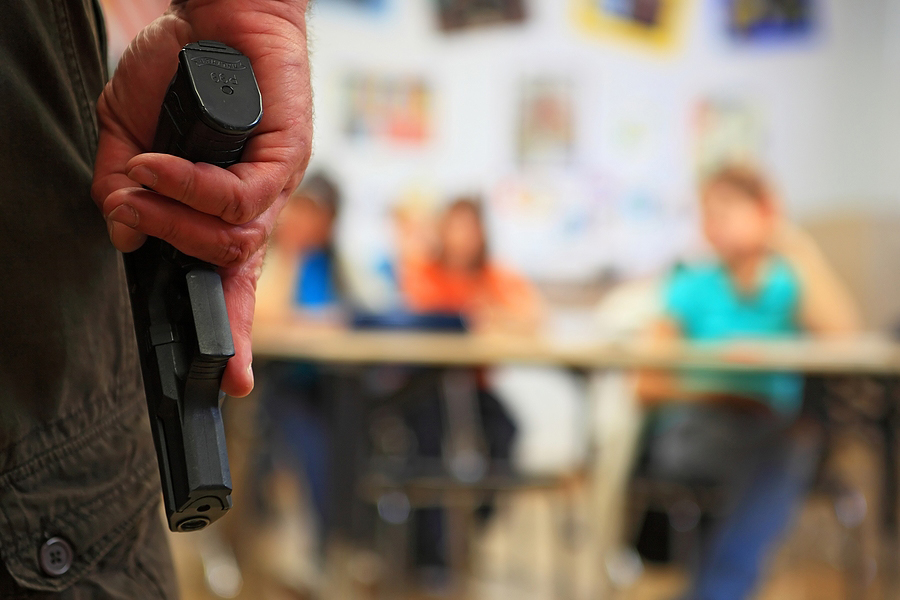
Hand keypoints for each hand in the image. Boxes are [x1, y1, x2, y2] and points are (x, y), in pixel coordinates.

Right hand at [92, 0, 311, 396]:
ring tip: (139, 184)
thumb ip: (123, 187)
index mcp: (223, 213)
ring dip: (174, 222)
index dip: (232, 335)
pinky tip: (159, 162)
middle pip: (235, 277)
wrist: (216, 19)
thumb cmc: (180, 75)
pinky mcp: (285, 159)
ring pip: (231, 240)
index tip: (232, 384)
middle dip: (184, 271)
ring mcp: (274, 187)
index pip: (229, 284)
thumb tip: (123, 235)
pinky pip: (237, 198)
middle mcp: (254, 209)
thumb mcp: (130, 134)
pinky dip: (190, 187)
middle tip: (133, 220)